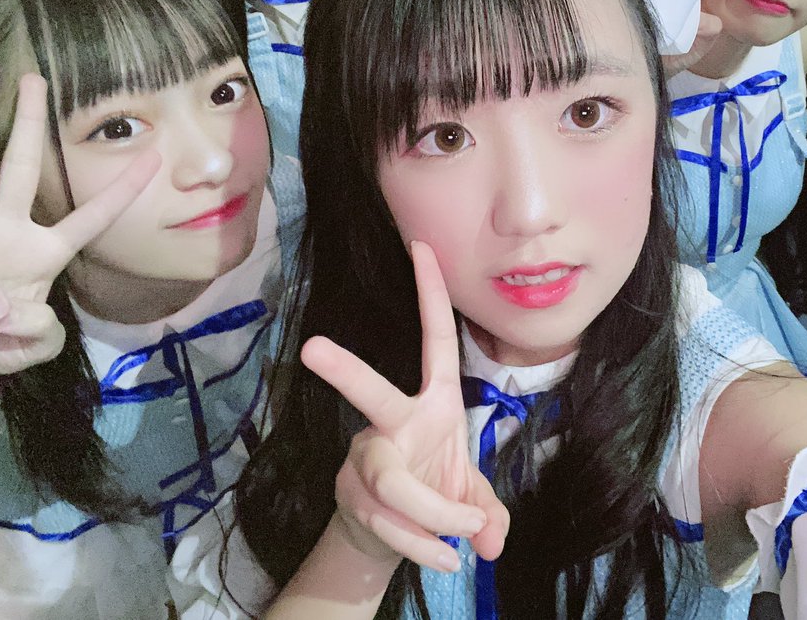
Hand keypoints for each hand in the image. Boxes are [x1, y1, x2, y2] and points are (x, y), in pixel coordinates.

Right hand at [0, 75, 159, 396]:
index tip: (154, 157)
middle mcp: (4, 234)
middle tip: (35, 80)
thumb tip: (24, 310)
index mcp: (42, 252)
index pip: (88, 217)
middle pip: (19, 168)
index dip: (120, 191)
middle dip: (26, 123)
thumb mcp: (33, 346)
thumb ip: (44, 333)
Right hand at [301, 242, 508, 572]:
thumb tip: (493, 539)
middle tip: (313, 349)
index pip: (435, 340)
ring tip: (461, 546)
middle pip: (372, 396)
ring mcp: (367, 459)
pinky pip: (389, 522)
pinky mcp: (354, 497)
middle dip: (345, 373)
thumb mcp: (471, 497)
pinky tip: (446, 561)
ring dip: (432, 516)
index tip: (421, 245)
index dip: (431, 295)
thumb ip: (488, 511)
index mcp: (433, 403)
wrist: (388, 537)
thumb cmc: (433, 491)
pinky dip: (423, 547)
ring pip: (390, 480)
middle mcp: (393, 423)